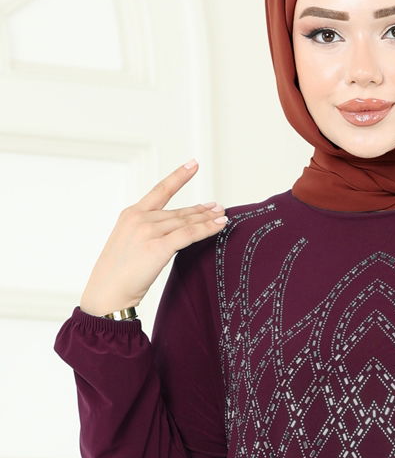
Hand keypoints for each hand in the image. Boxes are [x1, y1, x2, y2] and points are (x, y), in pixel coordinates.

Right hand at [79, 159, 227, 315]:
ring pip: (186, 221)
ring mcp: (148, 231)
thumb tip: (170, 232)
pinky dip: (207, 229)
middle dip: (201, 209)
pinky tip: (220, 225)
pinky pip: (189, 234)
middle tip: (218, 206)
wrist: (107, 292)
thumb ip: (146, 232)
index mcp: (130, 214)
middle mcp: (140, 218)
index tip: (193, 164)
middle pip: (178, 211)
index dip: (178, 176)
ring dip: (207, 218)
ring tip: (223, 215)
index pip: (160, 190)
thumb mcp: (128, 244)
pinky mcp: (158, 246)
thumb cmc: (117, 275)